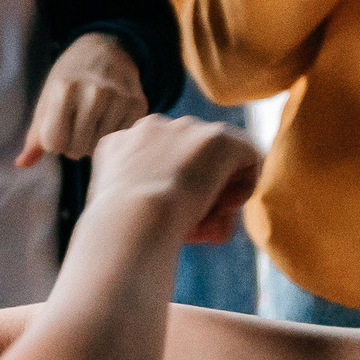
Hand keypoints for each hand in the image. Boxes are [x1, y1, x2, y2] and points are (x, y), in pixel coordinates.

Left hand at [19, 34, 149, 165]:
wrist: (106, 50)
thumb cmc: (69, 80)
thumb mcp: (47, 100)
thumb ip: (35, 136)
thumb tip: (22, 164)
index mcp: (64, 90)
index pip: (54, 143)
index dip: (54, 142)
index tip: (58, 127)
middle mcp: (94, 93)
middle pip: (77, 150)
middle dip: (73, 145)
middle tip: (76, 125)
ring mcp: (119, 99)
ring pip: (99, 148)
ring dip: (92, 142)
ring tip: (92, 121)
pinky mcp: (138, 105)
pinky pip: (120, 139)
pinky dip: (112, 135)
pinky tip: (109, 118)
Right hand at [87, 115, 263, 245]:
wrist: (133, 220)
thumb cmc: (118, 231)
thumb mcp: (114, 208)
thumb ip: (134, 196)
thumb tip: (174, 209)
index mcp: (120, 144)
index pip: (152, 161)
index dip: (164, 191)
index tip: (166, 218)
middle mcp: (151, 129)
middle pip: (185, 157)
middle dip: (192, 188)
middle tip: (191, 223)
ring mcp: (186, 129)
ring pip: (213, 158)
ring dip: (215, 190)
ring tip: (207, 221)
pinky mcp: (219, 139)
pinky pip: (245, 157)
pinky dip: (245, 184)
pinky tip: (229, 206)